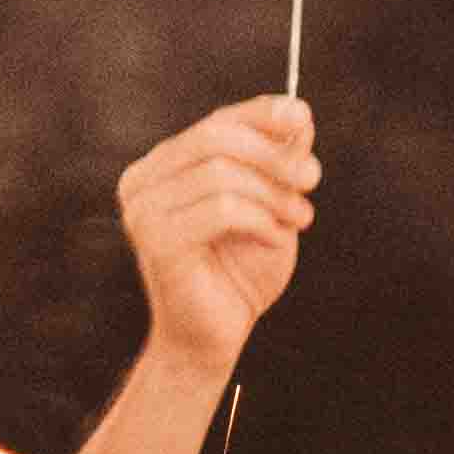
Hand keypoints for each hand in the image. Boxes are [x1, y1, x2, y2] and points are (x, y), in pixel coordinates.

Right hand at [119, 94, 319, 370]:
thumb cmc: (239, 274)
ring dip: (273, 193)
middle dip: (273, 156)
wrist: (215, 339)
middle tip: (311, 180)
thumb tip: (297, 115)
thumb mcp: (269, 207)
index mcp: (162, 167)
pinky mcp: (157, 240)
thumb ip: (277, 162)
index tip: (301, 117)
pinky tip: (275, 237)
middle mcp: (142, 182)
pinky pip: (221, 209)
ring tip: (299, 219)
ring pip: (221, 173)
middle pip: (215, 138)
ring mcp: (143, 210)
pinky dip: (260, 219)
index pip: (215, 122)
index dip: (260, 114)